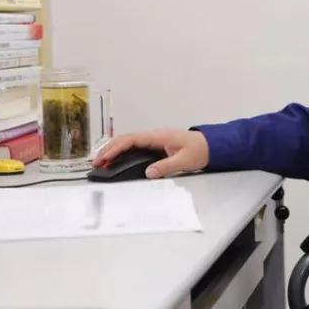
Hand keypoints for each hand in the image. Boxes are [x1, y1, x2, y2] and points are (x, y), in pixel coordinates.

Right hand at [92, 129, 209, 178]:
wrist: (211, 146)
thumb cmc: (199, 150)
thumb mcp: (184, 161)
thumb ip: (166, 166)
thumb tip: (149, 173)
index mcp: (159, 136)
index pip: (132, 139)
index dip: (116, 148)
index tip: (105, 157)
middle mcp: (154, 136)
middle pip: (126, 140)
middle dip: (109, 150)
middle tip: (96, 163)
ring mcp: (154, 140)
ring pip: (128, 143)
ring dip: (114, 152)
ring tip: (101, 163)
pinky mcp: (155, 146)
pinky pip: (134, 148)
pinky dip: (122, 153)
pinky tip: (116, 161)